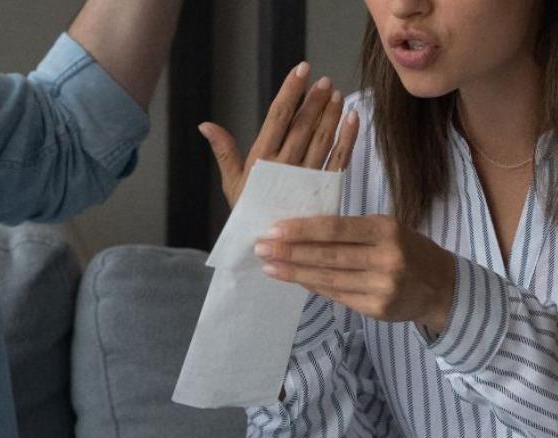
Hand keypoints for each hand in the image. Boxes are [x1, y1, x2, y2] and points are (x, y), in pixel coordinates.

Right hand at [199, 62, 359, 208]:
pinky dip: (348, 138)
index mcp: (261, 161)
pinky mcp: (324, 190)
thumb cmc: (248, 212)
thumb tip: (205, 124)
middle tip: (324, 80)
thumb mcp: (232, 183)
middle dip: (314, 100)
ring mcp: (307, 178)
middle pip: (303, 125)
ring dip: (331, 114)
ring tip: (336, 94)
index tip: (301, 70)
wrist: (269, 248)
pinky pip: (339, 160)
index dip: (290, 92)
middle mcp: (285, 166)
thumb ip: (224, 150)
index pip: (277, 117)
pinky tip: (352, 119)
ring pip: (322, 139)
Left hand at [255, 215, 457, 335]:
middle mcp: (386, 258)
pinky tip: (295, 280)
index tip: (273, 230)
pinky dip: (313, 287)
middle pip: (327, 256)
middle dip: (289, 253)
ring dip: (294, 273)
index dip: (301, 230)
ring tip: (270, 267)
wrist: (442, 287)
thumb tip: (300, 235)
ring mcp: (382, 286)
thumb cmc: (406, 250)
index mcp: (386, 229)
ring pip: (328, 279)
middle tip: (260, 249)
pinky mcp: (377, 309)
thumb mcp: (386, 230)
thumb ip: (350, 232)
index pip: (335, 228)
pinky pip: (337, 296)